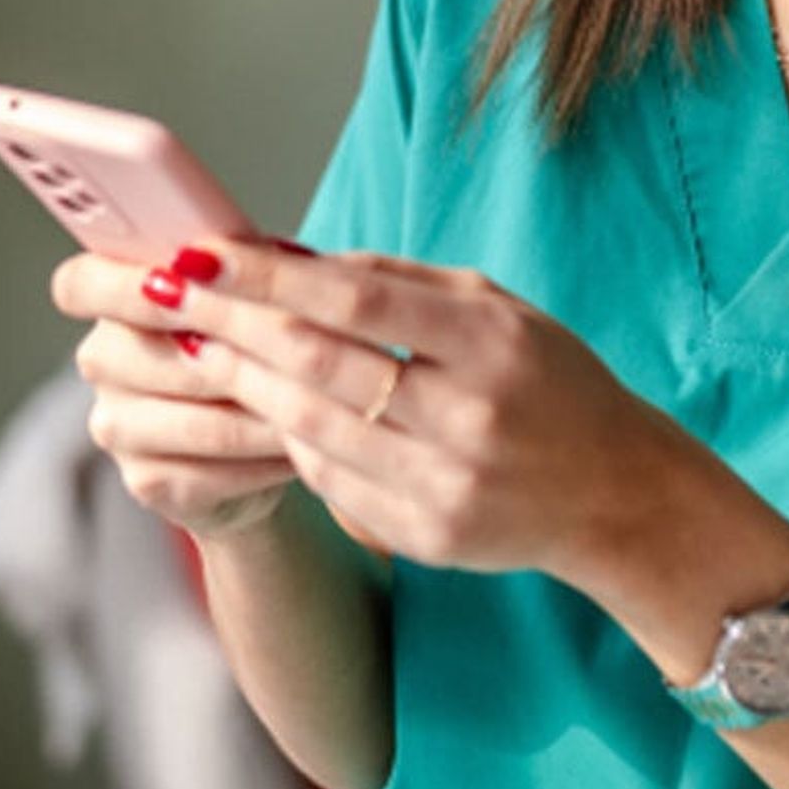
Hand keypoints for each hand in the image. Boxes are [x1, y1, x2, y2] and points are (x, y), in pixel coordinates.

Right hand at [51, 251, 296, 538]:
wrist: (271, 434)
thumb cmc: (265, 339)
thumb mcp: (261, 291)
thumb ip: (245, 265)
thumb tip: (235, 258)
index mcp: (116, 300)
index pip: (81, 285)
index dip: (122, 286)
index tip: (183, 282)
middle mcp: (103, 361)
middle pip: (148, 359)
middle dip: (229, 357)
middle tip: (299, 353)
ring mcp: (116, 425)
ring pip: (193, 422)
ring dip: (263, 415)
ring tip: (322, 403)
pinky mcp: (145, 480)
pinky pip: (208, 473)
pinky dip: (263, 462)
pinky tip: (301, 449)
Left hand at [117, 239, 700, 587]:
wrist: (615, 491)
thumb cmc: (550, 381)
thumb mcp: (499, 308)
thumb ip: (399, 280)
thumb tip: (289, 257)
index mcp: (491, 342)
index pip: (357, 299)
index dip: (270, 277)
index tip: (205, 253)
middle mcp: (469, 416)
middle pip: (320, 364)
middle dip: (234, 324)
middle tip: (174, 295)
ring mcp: (446, 484)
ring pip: (311, 427)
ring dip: (245, 383)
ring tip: (201, 346)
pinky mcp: (427, 535)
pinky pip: (331, 480)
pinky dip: (290, 439)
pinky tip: (263, 407)